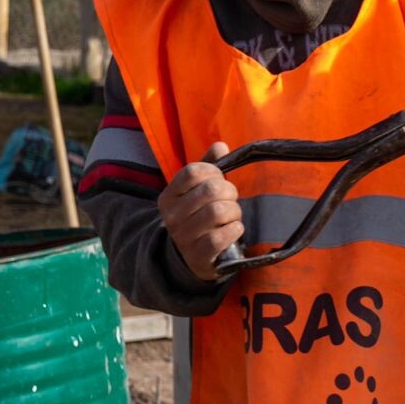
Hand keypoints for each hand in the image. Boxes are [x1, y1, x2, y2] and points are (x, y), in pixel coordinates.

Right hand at [158, 141, 241, 281]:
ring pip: (219, 211)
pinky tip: (233, 230)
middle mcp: (172, 217)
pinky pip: (223, 235)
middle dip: (230, 192)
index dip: (214, 171)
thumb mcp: (196, 191)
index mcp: (168, 197)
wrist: (191, 258)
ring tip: (231, 217)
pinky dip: (235, 229)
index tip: (219, 180)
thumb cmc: (198, 217)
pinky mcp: (199, 256)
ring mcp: (184, 237)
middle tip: (230, 200)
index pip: (194, 171)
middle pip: (211, 190)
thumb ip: (207, 166)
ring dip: (234, 212)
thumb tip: (220, 145)